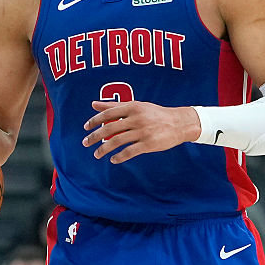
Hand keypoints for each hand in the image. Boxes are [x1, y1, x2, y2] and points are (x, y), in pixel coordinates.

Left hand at [82, 100, 199, 163]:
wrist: (179, 123)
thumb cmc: (155, 114)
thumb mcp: (136, 106)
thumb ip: (114, 105)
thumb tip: (93, 104)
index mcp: (133, 107)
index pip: (108, 113)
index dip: (95, 121)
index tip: (86, 128)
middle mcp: (137, 118)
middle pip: (110, 128)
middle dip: (95, 136)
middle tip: (85, 143)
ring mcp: (143, 132)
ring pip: (117, 141)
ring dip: (104, 149)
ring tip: (97, 154)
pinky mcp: (149, 144)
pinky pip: (130, 152)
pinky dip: (119, 157)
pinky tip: (113, 160)